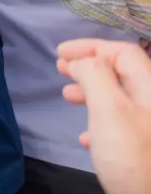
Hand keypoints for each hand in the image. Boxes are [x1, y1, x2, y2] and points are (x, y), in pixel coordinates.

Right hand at [58, 39, 150, 193]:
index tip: (59, 53)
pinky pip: (122, 124)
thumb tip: (81, 61)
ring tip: (68, 97)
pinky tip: (87, 137)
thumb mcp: (109, 110)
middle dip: (88, 68)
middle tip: (60, 70)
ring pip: (120, 98)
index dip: (91, 47)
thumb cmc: (132, 155)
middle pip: (122, 73)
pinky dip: (100, 121)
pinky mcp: (146, 150)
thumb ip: (94, 76)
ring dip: (91, 92)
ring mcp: (150, 128)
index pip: (122, 52)